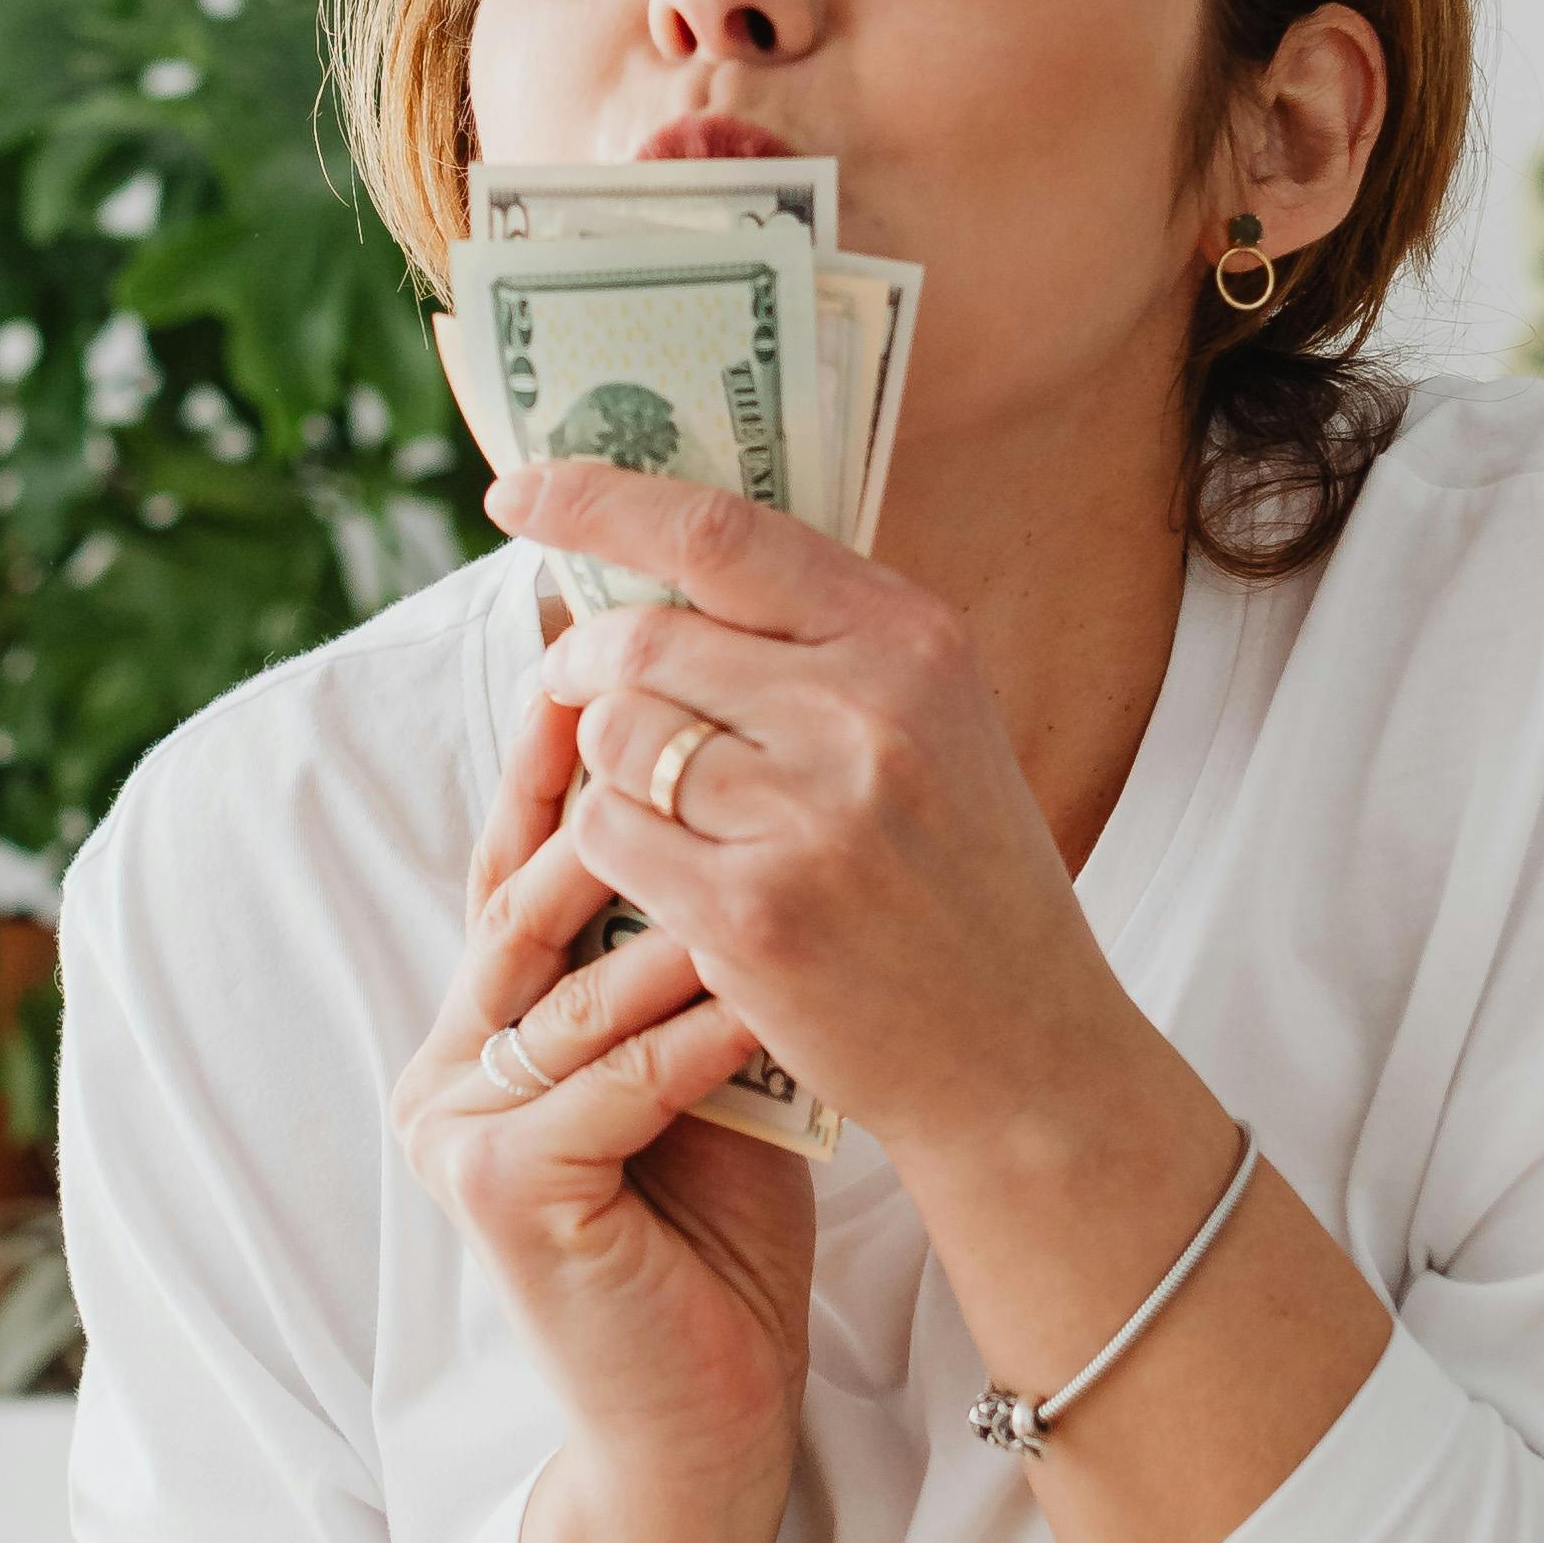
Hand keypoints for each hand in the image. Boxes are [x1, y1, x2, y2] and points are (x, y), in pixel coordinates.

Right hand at [391, 648, 813, 1542]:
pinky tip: (770, 981)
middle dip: (610, 787)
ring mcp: (456, 1127)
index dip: (564, 750)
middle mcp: (445, 1064)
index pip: (520, 861)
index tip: (628, 640)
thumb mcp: (700, 1067)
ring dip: (679, 900)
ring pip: (570, 973)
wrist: (699, 1433)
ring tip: (766, 816)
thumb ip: (685, 955)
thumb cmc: (718, 1244)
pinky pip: (613, 1072)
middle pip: (527, 889)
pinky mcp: (500, 1187)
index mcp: (480, 1027)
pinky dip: (698, 1025)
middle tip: (696, 693)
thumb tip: (742, 793)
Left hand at [499, 457, 1140, 1183]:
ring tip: (656, 802)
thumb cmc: (965, 883)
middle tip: (572, 682)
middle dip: (582, 659)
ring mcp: (807, 815)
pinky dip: (609, 848)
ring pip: (614, 735)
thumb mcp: (937, 725)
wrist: (1024, 1052)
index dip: (598, 499)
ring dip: (604, 764)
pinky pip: (608, 834)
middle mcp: (865, 711)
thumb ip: (817, 642)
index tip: (519, 490)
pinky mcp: (751, 913)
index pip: (718, 530)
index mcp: (912, 640)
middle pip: (643, 637)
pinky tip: (660, 876)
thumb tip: (651, 560)